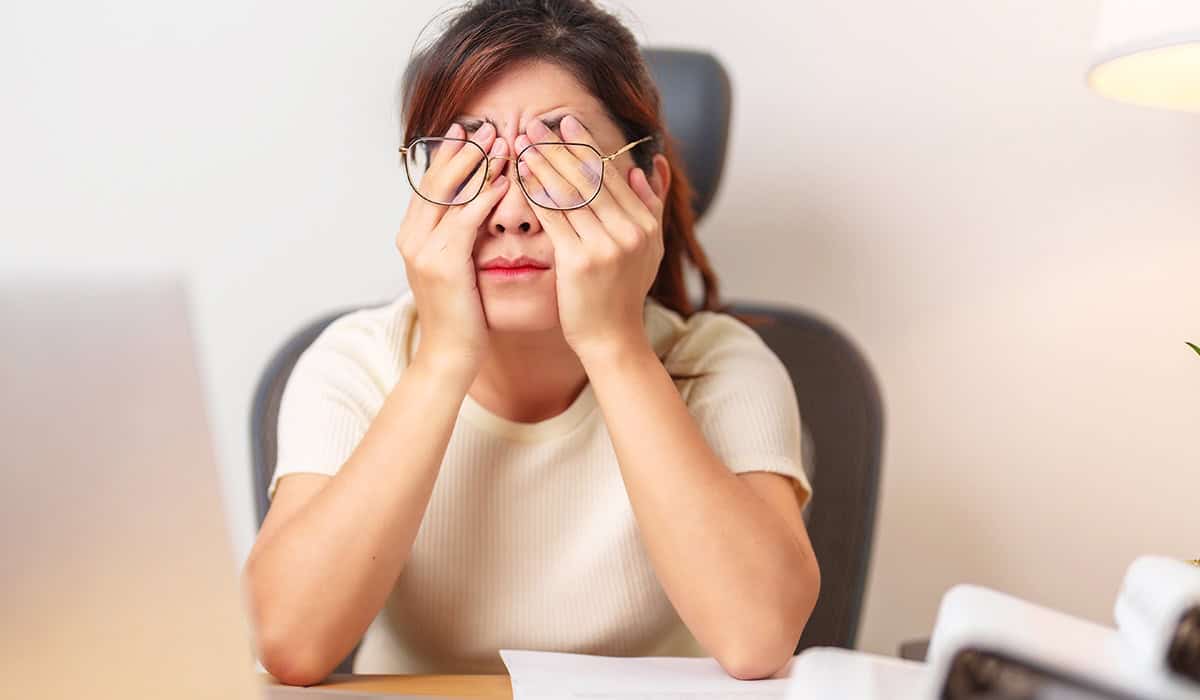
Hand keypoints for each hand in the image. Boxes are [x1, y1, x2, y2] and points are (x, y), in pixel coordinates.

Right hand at [395, 122, 509, 378]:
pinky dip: (484, 198)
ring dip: (477, 165)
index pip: (430, 183)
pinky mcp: (442, 264)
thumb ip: (457, 236)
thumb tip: (476, 206)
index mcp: (411, 235)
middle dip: (462, 150)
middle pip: (436, 180)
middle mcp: (411, 237)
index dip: (449, 154)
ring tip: (500, 141)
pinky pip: (466, 221)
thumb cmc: (461, 315)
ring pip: (450, 195)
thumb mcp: (454, 268)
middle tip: (486, 124)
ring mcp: (423, 250)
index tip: (467, 129)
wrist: (449, 356)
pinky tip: (504, 181)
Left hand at [515, 115, 666, 362]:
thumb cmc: (624, 293)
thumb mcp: (650, 248)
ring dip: (544, 162)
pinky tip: (521, 175)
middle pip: (589, 177)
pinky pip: (554, 217)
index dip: (586, 145)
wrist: (612, 338)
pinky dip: (536, 192)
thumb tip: (649, 166)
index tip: (566, 122)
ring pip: (570, 193)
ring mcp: (605, 246)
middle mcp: (629, 232)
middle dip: (560, 146)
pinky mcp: (578, 261)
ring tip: (524, 141)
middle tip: (536, 122)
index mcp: (645, 224)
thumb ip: (652, 205)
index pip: (612, 174)